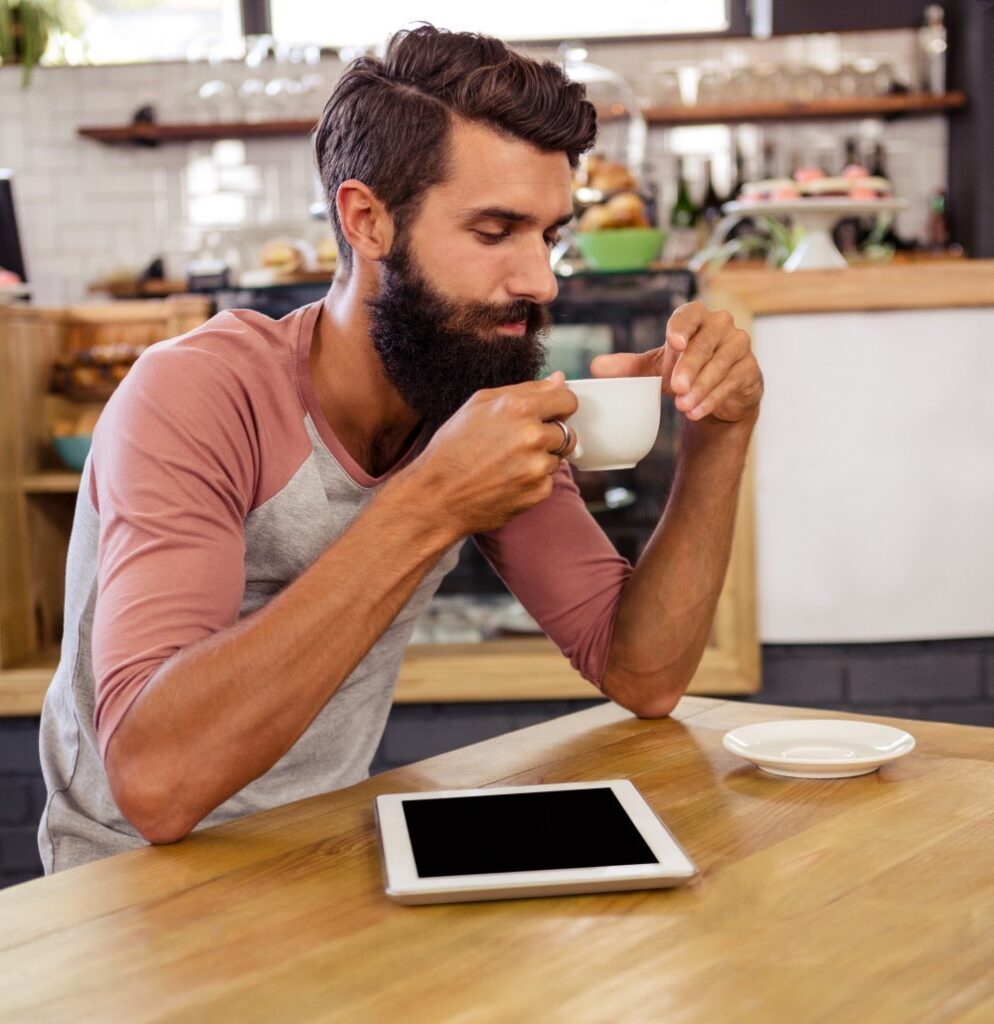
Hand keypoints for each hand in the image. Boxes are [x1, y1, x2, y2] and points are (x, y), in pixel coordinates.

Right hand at [409, 373, 578, 534]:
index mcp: (519, 407)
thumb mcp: (479, 405)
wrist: (437, 496)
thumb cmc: (453, 447)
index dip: (559, 406)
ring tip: (509, 462)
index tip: (549, 414)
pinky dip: (533, 481)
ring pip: (558, 457)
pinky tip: (508, 480)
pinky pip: (548, 481)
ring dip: (541, 459)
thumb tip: (558, 379)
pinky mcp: (539, 491)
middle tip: (520, 443)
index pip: (567, 399)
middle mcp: (532, 435)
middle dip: (550, 435)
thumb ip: (525, 389)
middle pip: (568, 431)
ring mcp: (538, 466)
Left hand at [590, 300, 762, 424]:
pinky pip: (732, 382)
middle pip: (705, 342)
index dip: (682, 326)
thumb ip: (627, 367)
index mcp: (696, 317)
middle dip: (689, 366)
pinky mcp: (750, 369)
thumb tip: (596, 367)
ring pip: (720, 364)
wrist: (720, 392)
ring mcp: (738, 346)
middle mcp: (721, 325)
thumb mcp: (654, 368)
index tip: (674, 343)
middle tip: (674, 388)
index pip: (689, 314)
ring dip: (701, 387)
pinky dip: (713, 398)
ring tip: (683, 407)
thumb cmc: (685, 370)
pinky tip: (696, 411)